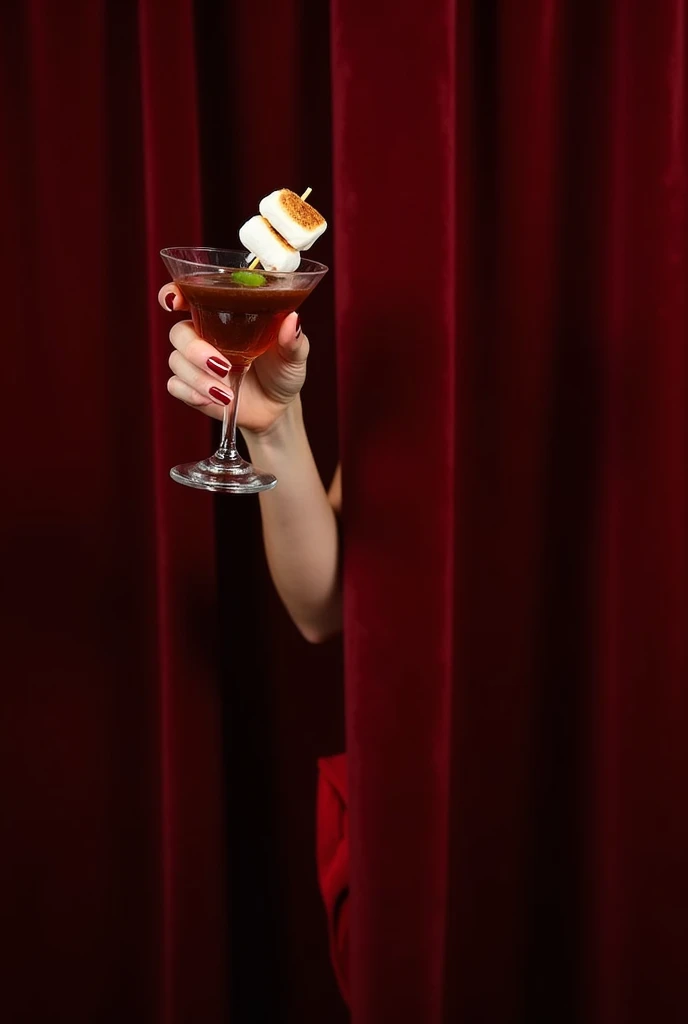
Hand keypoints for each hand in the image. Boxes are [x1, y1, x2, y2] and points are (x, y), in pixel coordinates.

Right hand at [158, 282, 309, 435]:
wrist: (278, 408)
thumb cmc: (283, 372)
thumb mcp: (294, 355)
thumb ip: (293, 340)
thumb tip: (293, 319)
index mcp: (224, 317)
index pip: (190, 296)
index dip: (174, 293)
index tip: (175, 300)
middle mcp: (205, 336)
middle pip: (179, 332)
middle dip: (195, 350)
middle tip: (223, 366)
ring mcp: (195, 363)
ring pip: (176, 361)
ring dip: (199, 378)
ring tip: (228, 394)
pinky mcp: (192, 388)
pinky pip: (175, 386)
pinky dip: (192, 394)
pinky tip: (216, 400)